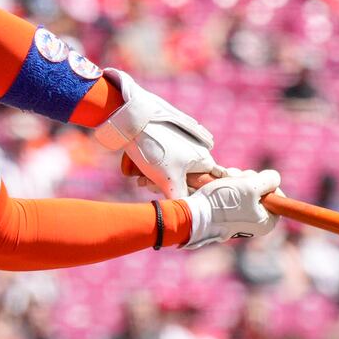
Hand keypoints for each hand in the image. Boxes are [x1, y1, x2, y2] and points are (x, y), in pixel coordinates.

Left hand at [95, 69, 217, 198]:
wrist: (132, 121)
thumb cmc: (154, 150)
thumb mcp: (168, 180)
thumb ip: (181, 199)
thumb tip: (188, 217)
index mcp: (204, 159)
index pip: (205, 185)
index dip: (190, 194)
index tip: (175, 195)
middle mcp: (196, 151)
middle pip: (184, 181)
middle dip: (165, 187)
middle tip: (149, 186)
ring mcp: (181, 145)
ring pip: (170, 172)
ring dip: (155, 180)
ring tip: (140, 180)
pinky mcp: (166, 142)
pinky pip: (162, 162)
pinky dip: (152, 169)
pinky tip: (139, 174)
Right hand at [182, 168, 281, 247]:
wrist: (194, 214)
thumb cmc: (224, 202)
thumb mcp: (252, 186)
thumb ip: (270, 179)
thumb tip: (274, 178)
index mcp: (266, 222)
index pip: (277, 198)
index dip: (267, 184)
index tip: (256, 180)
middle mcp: (255, 223)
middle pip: (260, 192)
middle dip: (248, 180)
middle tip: (237, 180)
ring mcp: (240, 218)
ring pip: (245, 190)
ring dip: (236, 180)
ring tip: (224, 180)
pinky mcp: (226, 213)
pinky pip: (233, 195)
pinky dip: (227, 185)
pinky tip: (218, 183)